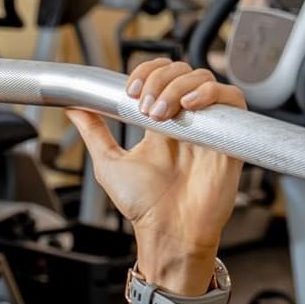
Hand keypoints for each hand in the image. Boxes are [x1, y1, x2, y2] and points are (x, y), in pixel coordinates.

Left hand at [64, 58, 245, 267]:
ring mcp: (208, 128)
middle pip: (182, 72)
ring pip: (204, 79)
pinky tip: (190, 106)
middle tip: (144, 106)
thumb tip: (72, 107)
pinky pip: (233, 100)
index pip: (160, 77)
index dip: (147, 72)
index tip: (130, 90)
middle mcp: (185, 122)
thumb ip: (93, 132)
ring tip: (161, 113)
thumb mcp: (108, 163)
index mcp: (160, 125)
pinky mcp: (230, 138)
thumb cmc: (144, 206)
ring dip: (178, 86)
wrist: (168, 232)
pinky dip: (211, 93)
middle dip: (159, 79)